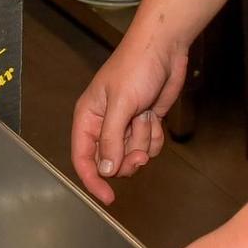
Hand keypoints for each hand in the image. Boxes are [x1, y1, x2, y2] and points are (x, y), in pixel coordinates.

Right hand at [71, 26, 188, 202]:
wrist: (164, 49)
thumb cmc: (136, 68)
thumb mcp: (121, 104)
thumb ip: (111, 139)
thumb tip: (105, 171)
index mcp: (88, 118)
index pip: (83, 158)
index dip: (93, 180)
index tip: (108, 197)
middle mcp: (104, 125)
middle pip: (111, 162)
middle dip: (127, 159)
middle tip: (140, 152)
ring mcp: (125, 126)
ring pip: (133, 156)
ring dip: (143, 142)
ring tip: (146, 117)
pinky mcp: (144, 123)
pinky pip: (149, 147)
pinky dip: (155, 137)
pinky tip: (155, 116)